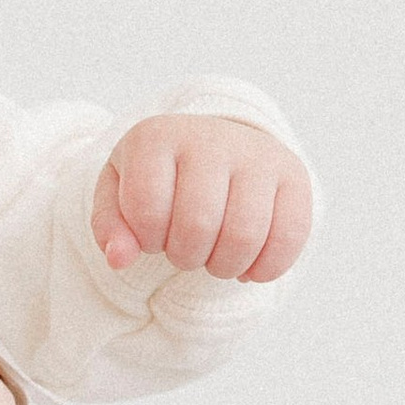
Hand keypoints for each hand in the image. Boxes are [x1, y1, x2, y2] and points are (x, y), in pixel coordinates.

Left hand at [91, 117, 311, 282]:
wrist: (213, 144)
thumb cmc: (159, 177)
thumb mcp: (120, 192)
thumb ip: (110, 225)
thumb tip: (119, 258)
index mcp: (157, 136)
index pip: (146, 208)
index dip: (146, 238)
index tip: (151, 233)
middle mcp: (211, 136)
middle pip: (198, 225)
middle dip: (185, 256)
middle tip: (184, 250)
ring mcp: (258, 153)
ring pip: (244, 236)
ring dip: (223, 266)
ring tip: (213, 258)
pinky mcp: (294, 174)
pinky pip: (290, 236)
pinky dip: (265, 268)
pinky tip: (247, 268)